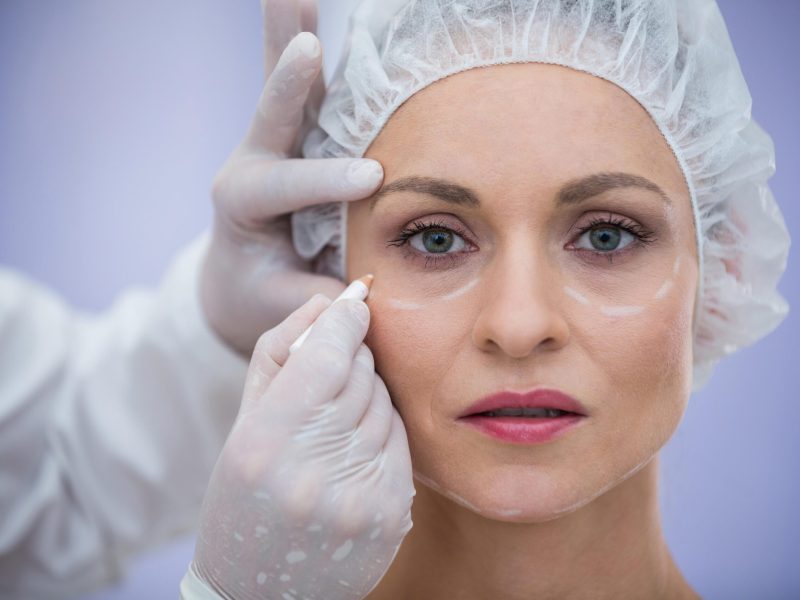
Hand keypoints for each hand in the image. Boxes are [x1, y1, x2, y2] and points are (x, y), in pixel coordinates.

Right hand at [187, 294, 414, 598]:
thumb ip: (281, 352)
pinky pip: (400, 440)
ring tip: (335, 423)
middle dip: (353, 357)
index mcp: (263, 444)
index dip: (345, 319)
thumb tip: (330, 302)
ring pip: (385, 403)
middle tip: (333, 369)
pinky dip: (381, 431)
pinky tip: (354, 450)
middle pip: (361, 374)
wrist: (260, 588)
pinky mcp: (389, 515)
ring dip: (368, 396)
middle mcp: (312, 473)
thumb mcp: (243, 421)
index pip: (326, 356)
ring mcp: (356, 499)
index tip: (354, 301)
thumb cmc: (242, 496)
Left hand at [201, 0, 383, 354]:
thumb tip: (361, 289)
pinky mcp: (293, 132)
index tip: (371, 178)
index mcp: (242, 204)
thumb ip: (311, 295)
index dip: (324, 180)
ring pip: (285, 84)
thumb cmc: (259, 293)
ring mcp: (273, 141)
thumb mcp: (277, 304)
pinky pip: (301, 84)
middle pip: (271, 114)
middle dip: (291, 82)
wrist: (237, 279)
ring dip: (292, 34)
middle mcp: (253, 161)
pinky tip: (308, 2)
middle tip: (307, 47)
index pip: (283, 186)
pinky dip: (304, 36)